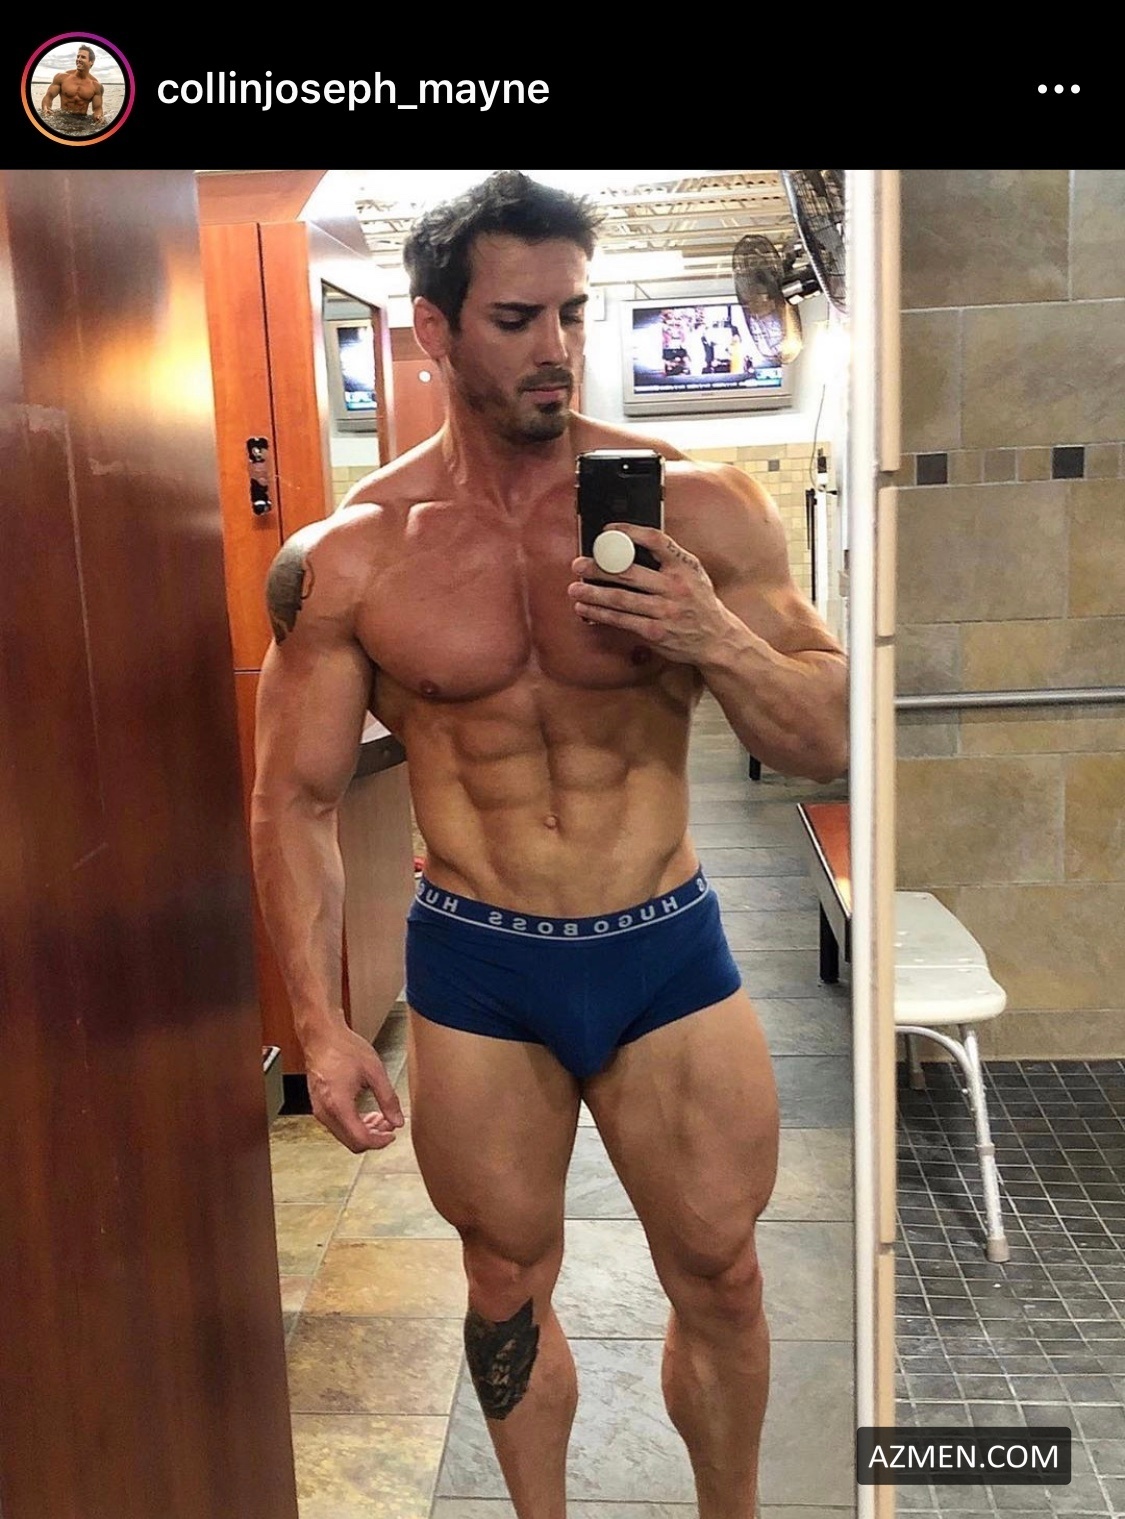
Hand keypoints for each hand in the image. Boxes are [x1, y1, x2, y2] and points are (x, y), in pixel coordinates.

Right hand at [303, 1022, 404, 1153]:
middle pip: (352, 1142)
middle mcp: (325, 1112)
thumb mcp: (374, 1071)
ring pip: (344, 1136)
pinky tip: (366, 1112)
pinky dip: (353, 1124)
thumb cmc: (344, 1048)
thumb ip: (388, 1099)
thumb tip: (398, 1122)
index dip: (380, 1142)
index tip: (393, 1134)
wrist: (321, 1035)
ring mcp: (319, 1110)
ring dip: (364, 1131)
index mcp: (338, 1105)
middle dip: (374, 1138)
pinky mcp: (319, 1106)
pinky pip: (337, 1126)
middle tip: (390, 1124)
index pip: (361, 1139)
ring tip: (381, 1117)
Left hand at [568, 523, 736, 664]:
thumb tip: (630, 547)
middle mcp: (675, 586)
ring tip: (575, 588)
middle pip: (629, 572)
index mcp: (684, 566)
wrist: (717, 639)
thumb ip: (668, 560)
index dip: (629, 532)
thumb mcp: (694, 574)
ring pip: (621, 599)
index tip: (607, 531)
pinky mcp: (656, 632)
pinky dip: (601, 614)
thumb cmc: (699, 603)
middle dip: (599, 567)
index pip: (655, 540)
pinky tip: (586, 608)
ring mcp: (665, 610)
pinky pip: (622, 620)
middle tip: (578, 564)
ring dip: (593, 593)